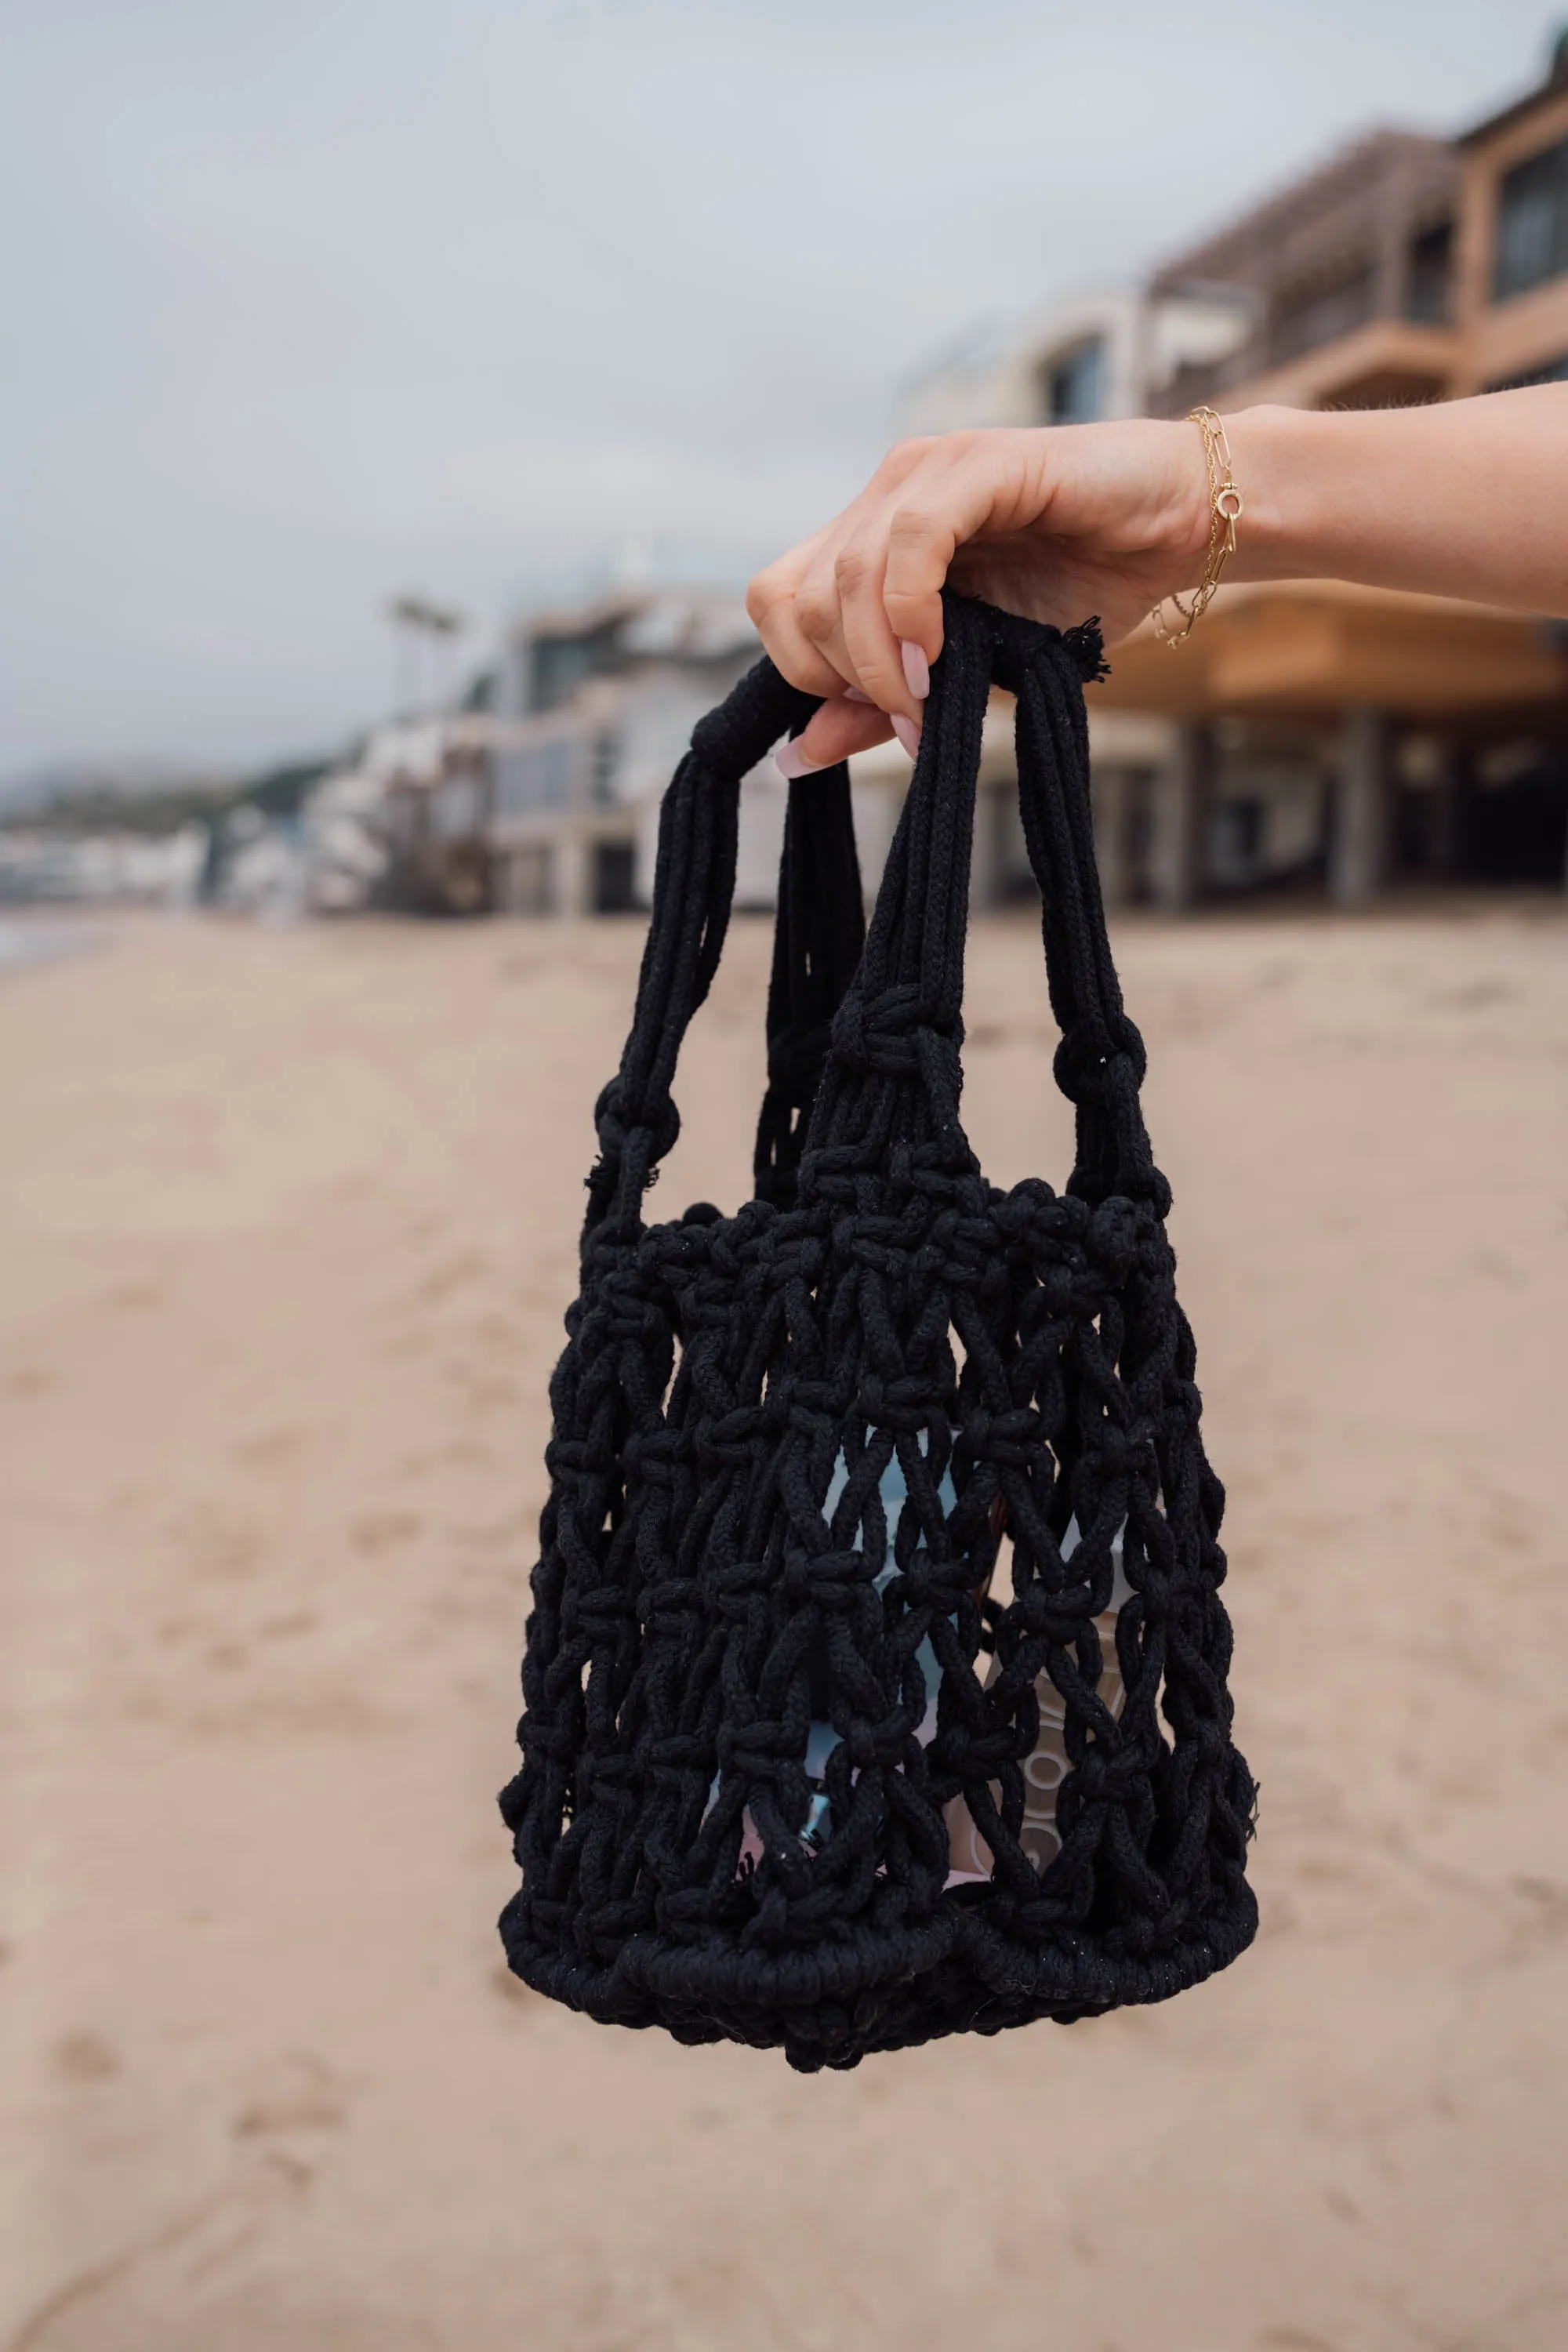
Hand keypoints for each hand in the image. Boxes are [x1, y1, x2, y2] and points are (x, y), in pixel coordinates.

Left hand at [746, 420, 1213, 770]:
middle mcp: (884, 496)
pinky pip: (912, 538)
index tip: (875, 723)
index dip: (804, 674)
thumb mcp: (966, 670)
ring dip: (880, 659)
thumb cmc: (1079, 590)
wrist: (1175, 532)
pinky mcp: (979, 461)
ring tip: (929, 699)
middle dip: (843, 677)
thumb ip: (881, 705)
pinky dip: (911, 609)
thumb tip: (797, 757)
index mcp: (870, 539)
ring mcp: (926, 472)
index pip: (778, 602)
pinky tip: (941, 652)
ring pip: (845, 574)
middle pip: (797, 596)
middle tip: (911, 718)